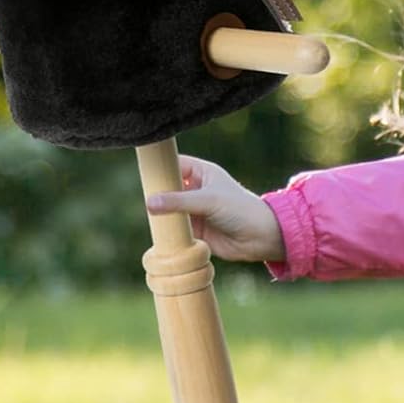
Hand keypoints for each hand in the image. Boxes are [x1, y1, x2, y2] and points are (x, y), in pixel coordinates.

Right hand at [145, 156, 285, 262]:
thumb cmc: (240, 209)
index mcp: (203, 172)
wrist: (261, 238)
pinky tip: (157, 233)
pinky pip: (175, 228)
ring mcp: (195, 210)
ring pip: (170, 209)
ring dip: (161, 214)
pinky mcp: (195, 230)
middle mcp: (197, 189)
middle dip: (157, 194)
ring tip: (150, 218)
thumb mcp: (209, 200)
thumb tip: (149, 203)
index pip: (175, 164)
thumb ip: (179, 202)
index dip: (160, 167)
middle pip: (169, 188)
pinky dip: (167, 231)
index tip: (143, 174)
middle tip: (143, 199)